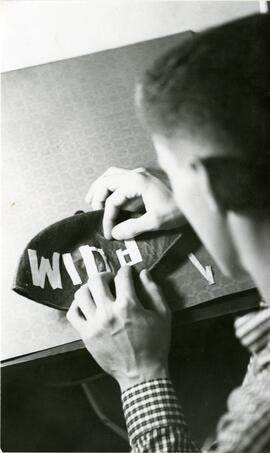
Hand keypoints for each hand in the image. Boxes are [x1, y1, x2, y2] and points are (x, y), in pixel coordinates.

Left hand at [66, 267, 170, 390]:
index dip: (126, 269)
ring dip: (89, 287)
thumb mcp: (163, 315)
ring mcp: (94, 324)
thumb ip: (154, 291)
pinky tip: (86, 304)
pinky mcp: (86, 335)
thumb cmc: (155, 344)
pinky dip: (77, 305)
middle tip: (111, 279)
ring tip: (97, 291)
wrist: (142, 373)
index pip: (122, 276)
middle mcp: (108, 312)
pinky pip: (73, 313)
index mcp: (128, 305)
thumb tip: (143, 273)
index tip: (128, 271)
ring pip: (82, 294)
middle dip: (105, 275)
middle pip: (96, 280)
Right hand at [85, 166, 185, 239]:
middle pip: (107, 180)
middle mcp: (136, 172)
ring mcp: (141, 172)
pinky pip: (122, 176)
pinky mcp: (146, 175)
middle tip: (93, 212)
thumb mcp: (156, 221)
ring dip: (102, 187)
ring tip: (95, 200)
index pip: (113, 200)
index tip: (109, 234)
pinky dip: (112, 185)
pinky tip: (113, 195)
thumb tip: (115, 234)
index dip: (108, 218)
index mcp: (136, 181)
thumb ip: (133, 227)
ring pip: (113, 175)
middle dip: (97, 197)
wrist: (199, 194)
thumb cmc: (179, 207)